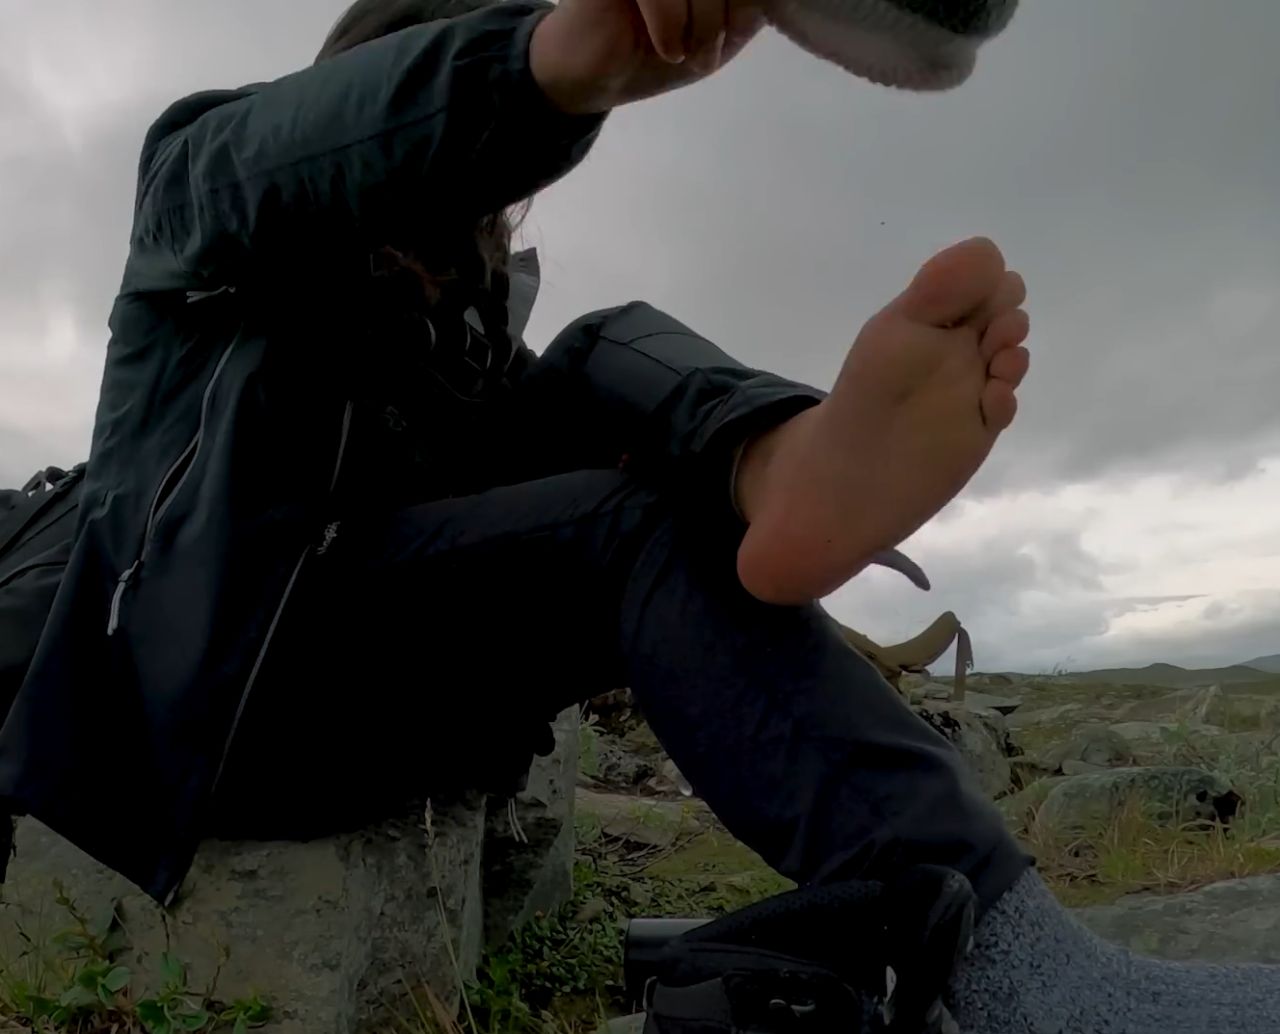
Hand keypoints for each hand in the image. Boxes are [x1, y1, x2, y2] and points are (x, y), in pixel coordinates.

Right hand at [530, 0, 765, 113]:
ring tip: (682, 53)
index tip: (729, 33)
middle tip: (702, 52)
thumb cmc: (652, 53)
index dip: (742, 8)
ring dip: (701, 26)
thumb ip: (748, 8)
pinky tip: (666, 49)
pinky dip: (671, 26)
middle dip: (723, 18)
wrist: (588, 77)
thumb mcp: (718, 37)